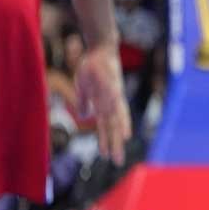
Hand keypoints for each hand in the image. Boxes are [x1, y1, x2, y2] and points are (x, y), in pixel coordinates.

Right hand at [73, 44, 131, 165]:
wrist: (101, 49)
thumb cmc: (93, 69)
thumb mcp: (84, 88)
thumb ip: (85, 103)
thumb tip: (84, 116)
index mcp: (105, 103)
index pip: (107, 126)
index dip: (108, 141)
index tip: (110, 157)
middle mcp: (112, 99)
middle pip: (113, 124)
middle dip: (115, 142)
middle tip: (118, 160)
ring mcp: (112, 89)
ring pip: (115, 110)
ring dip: (119, 125)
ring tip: (124, 139)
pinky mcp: (109, 77)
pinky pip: (112, 90)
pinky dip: (114, 98)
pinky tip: (115, 104)